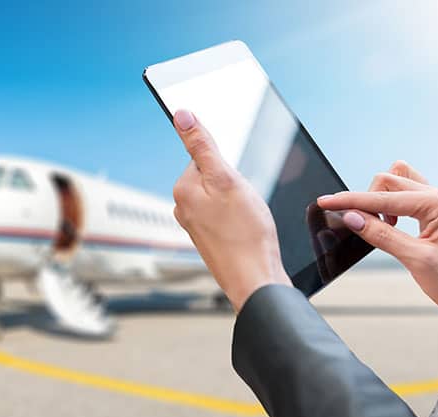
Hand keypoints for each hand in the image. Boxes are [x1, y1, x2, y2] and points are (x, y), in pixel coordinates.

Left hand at [171, 110, 290, 310]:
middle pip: (214, 176)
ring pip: (222, 197)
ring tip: (247, 220)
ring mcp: (195, 225)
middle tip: (245, 204)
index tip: (237, 184)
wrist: (255, 280)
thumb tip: (181, 116)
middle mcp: (183, 208)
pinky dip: (239, 219)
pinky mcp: (209, 239)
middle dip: (234, 184)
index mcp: (183, 190)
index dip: (228, 166)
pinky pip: (226, 216)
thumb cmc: (246, 234)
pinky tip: (247, 231)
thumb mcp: (227, 179)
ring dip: (239, 202)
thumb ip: (203, 146)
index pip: (205, 156)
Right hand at [317, 161, 437, 318]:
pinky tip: (390, 223)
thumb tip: (353, 218)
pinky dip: (391, 202)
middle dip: (366, 200)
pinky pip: (406, 192)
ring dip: (380, 198)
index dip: (351, 201)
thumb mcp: (415, 260)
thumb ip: (382, 235)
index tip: (326, 202)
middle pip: (388, 181)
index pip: (383, 198)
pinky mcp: (437, 209)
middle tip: (358, 225)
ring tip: (380, 225)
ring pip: (397, 181)